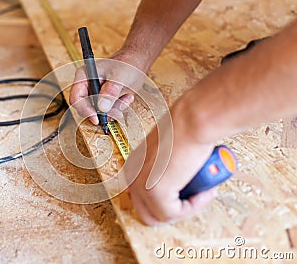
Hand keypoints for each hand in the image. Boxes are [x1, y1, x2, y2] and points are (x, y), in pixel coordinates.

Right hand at [69, 50, 145, 123]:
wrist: (137, 64)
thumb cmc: (127, 64)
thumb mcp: (119, 77)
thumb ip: (110, 91)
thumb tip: (102, 107)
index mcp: (84, 76)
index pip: (76, 98)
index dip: (84, 110)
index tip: (96, 118)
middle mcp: (87, 86)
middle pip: (86, 108)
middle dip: (103, 112)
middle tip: (116, 112)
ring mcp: (95, 94)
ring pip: (99, 112)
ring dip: (114, 109)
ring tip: (126, 97)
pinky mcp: (104, 100)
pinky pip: (109, 112)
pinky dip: (119, 107)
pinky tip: (126, 96)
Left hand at [124, 97, 217, 224]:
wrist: (193, 120)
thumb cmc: (186, 129)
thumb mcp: (169, 153)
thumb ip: (167, 169)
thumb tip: (178, 184)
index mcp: (133, 167)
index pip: (145, 198)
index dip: (171, 199)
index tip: (190, 191)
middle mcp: (132, 176)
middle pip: (149, 212)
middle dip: (177, 208)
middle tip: (197, 195)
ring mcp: (140, 186)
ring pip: (161, 217)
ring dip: (187, 209)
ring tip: (204, 191)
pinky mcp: (155, 193)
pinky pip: (175, 214)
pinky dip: (194, 206)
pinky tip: (205, 190)